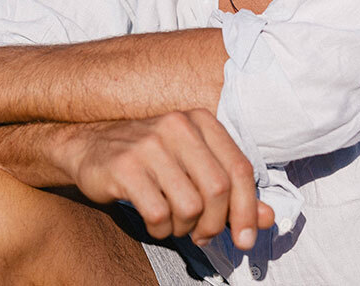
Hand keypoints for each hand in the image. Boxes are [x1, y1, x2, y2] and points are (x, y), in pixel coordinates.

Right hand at [52, 109, 273, 248]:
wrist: (90, 145)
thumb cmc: (151, 159)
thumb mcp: (194, 164)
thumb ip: (232, 191)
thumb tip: (269, 218)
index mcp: (201, 121)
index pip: (240, 168)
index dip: (248, 209)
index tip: (246, 238)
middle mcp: (178, 126)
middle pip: (218, 190)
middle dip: (215, 224)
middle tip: (204, 236)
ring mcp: (150, 144)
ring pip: (190, 206)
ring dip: (185, 228)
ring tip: (174, 222)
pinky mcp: (125, 167)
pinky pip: (158, 214)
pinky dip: (161, 229)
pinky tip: (154, 220)